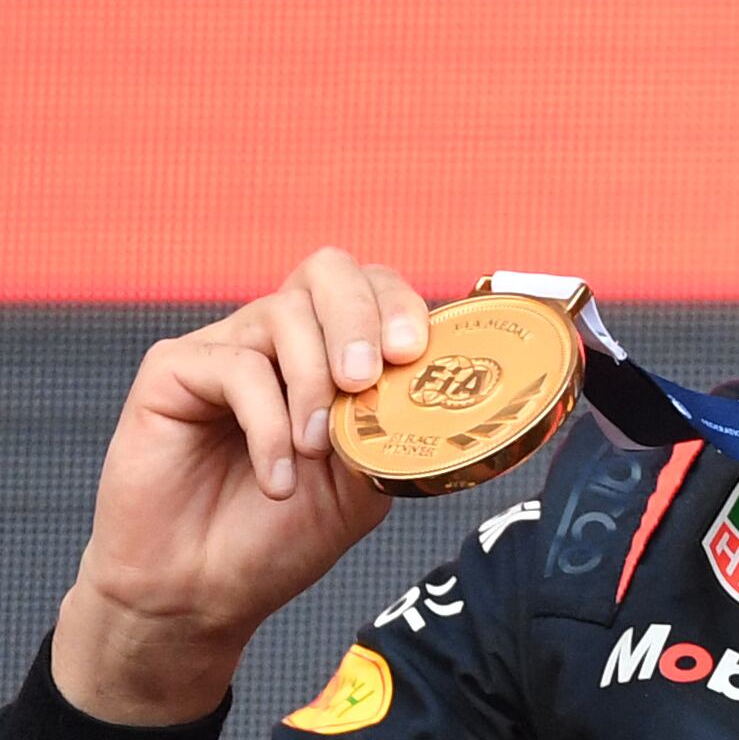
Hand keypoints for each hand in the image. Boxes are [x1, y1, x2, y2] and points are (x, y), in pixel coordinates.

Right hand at [52, 249, 429, 723]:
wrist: (201, 595)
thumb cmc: (280, 536)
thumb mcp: (363, 480)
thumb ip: (395, 423)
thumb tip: (438, 380)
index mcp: (331, 349)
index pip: (374, 286)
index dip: (398, 304)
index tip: (412, 352)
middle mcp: (278, 336)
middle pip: (327, 271)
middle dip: (359, 318)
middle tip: (365, 379)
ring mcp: (225, 346)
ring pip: (283, 312)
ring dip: (312, 382)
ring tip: (316, 449)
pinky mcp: (172, 371)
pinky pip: (233, 365)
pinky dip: (267, 423)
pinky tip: (276, 476)